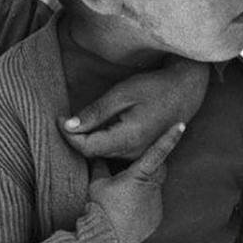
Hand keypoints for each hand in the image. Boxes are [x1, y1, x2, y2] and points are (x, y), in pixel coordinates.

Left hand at [59, 58, 209, 159]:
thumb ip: (95, 112)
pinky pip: (113, 149)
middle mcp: (133, 153)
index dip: (68, 136)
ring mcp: (137, 154)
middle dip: (75, 137)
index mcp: (128, 139)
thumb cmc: (154, 88)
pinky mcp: (140, 150)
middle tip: (63, 117)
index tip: (58, 118)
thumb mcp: (121, 94)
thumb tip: (69, 125)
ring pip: (102, 153)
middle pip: (93, 152)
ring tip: (79, 119)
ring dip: (87, 138)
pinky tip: (98, 124)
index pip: (87, 148)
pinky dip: (100, 138)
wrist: (185, 92)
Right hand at [89, 122, 185, 242]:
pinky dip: (143, 202)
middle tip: (131, 169)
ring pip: (154, 187)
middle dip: (148, 166)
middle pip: (157, 169)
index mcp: (139, 175)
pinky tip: (128, 209)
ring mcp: (156, 205)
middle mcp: (152, 188)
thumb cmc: (100, 209)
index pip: (157, 152)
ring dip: (144, 185)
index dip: (169, 137)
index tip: (180, 125)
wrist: (105, 242)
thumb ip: (100, 165)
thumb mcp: (96, 183)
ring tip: (124, 195)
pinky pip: (153, 204)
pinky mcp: (155, 219)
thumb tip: (98, 154)